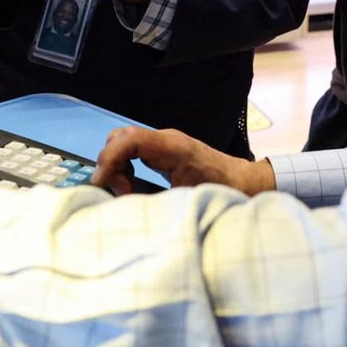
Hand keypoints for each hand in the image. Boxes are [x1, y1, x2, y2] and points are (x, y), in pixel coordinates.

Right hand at [92, 127, 275, 196]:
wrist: (246, 184)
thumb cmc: (221, 192)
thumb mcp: (185, 200)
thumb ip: (151, 201)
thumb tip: (120, 209)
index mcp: (171, 147)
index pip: (128, 141)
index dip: (108, 161)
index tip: (100, 184)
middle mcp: (165, 139)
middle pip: (121, 137)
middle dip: (110, 163)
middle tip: (118, 192)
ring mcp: (164, 143)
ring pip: (125, 143)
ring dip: (117, 166)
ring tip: (126, 192)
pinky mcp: (164, 151)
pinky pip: (134, 151)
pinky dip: (125, 166)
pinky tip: (133, 187)